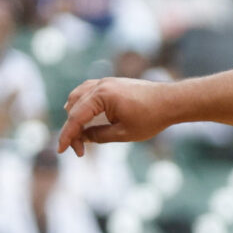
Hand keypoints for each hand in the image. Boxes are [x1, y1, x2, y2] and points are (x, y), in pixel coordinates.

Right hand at [57, 78, 174, 155]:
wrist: (171, 101)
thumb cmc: (151, 118)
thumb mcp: (123, 133)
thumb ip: (99, 136)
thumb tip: (82, 137)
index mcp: (101, 96)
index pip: (76, 118)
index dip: (67, 136)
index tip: (61, 150)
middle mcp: (100, 85)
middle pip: (74, 108)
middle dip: (73, 130)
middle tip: (80, 150)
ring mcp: (105, 82)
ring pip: (77, 97)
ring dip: (74, 115)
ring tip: (80, 135)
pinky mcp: (111, 83)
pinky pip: (88, 92)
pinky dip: (82, 104)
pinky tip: (85, 117)